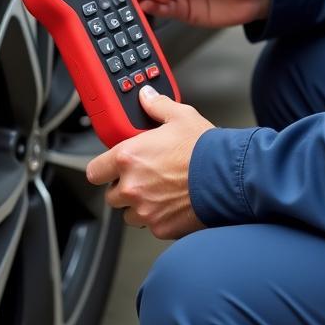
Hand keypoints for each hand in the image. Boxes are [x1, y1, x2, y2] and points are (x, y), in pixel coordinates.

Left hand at [86, 86, 214, 239]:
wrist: (228, 177)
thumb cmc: (205, 149)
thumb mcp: (181, 116)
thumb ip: (157, 106)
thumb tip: (147, 97)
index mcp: (128, 157)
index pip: (95, 171)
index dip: (103, 169)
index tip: (111, 168)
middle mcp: (132, 186)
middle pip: (111, 195)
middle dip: (125, 188)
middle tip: (145, 178)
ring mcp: (145, 210)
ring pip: (129, 214)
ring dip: (139, 205)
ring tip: (161, 192)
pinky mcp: (160, 228)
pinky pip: (152, 225)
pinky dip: (160, 218)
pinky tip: (175, 204)